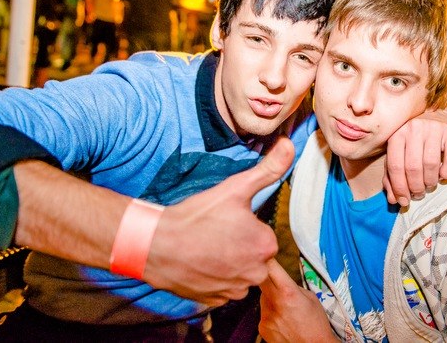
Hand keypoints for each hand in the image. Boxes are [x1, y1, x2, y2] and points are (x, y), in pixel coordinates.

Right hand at [143, 138, 293, 306]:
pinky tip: (200, 263)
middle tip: (214, 232)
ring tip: (205, 247)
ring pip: (239, 271)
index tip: (225, 220)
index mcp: (266, 245)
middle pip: (252, 254)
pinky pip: (222, 288)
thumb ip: (268, 169)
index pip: (262, 234)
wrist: (157, 245)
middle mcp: (257, 272)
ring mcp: (236, 289)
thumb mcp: (236, 187)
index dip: (244, 225)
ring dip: (227, 262)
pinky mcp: (216, 301)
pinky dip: (214, 278)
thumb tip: (289, 145)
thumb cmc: (197, 216)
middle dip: (238, 245)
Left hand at [259, 259, 336, 342]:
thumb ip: (292, 286)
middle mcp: (273, 303)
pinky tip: (282, 320)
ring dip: (271, 297)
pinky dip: (270, 312)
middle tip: (278, 281)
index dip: (266, 259)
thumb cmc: (316, 323)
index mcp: (288, 292)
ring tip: (285, 308)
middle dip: (267, 278)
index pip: (270, 268)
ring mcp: (265, 316)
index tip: (264, 253)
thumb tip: (280, 281)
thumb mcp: (310, 297)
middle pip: (261, 281)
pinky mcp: (262, 327)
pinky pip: (263, 312)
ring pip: (263, 297)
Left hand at [384, 106, 446, 205]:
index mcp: (396, 134)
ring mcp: (433, 128)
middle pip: (413, 168)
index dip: (399, 188)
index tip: (404, 200)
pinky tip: (443, 175)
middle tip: (419, 194)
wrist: (434, 116)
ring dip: (430, 182)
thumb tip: (393, 199)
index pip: (395, 166)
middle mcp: (413, 128)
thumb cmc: (412, 140)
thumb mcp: (398, 153)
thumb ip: (391, 176)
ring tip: (429, 185)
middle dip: (416, 187)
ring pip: (431, 165)